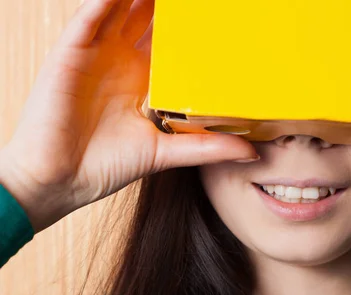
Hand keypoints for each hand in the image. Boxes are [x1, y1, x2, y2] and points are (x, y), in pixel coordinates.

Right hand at [0, 0, 258, 232]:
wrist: (59, 180)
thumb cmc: (105, 166)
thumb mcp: (166, 153)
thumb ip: (206, 148)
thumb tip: (250, 152)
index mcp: (144, 82)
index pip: (173, 46)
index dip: (192, 31)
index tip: (218, 19)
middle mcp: (122, 63)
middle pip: (150, 21)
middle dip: (172, 9)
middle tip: (199, 2)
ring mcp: (97, 55)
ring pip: (121, 10)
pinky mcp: (71, 53)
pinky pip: (89, 17)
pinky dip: (107, 2)